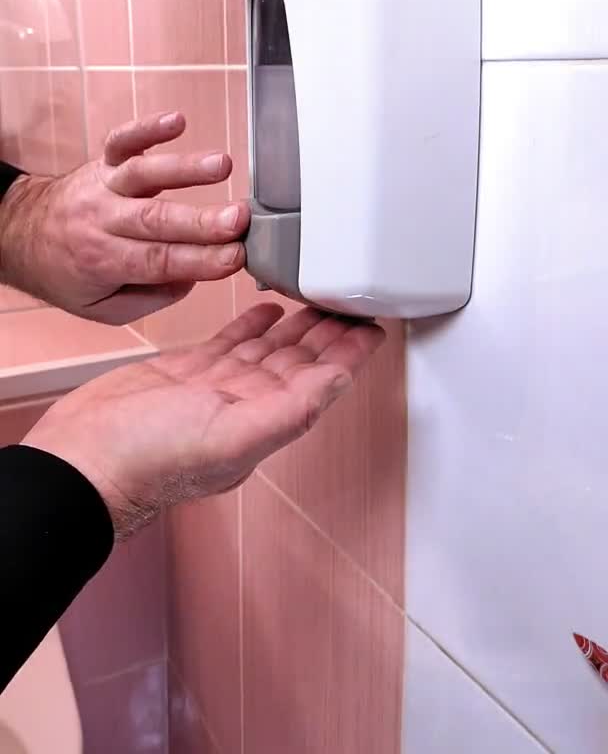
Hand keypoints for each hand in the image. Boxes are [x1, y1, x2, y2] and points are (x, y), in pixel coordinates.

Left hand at [0, 111, 248, 323]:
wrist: (21, 236)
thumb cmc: (69, 273)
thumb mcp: (103, 308)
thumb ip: (150, 298)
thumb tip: (192, 277)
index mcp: (105, 261)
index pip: (159, 262)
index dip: (200, 260)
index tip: (235, 257)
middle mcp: (104, 221)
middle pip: (157, 220)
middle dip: (202, 221)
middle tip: (238, 220)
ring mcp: (105, 186)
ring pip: (145, 175)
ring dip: (185, 169)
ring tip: (222, 166)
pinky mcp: (104, 161)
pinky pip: (123, 140)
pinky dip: (148, 128)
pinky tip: (177, 121)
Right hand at [23, 305, 384, 539]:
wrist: (83, 458)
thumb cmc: (147, 461)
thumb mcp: (229, 437)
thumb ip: (288, 410)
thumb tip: (337, 383)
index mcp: (263, 424)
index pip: (319, 381)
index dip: (348, 354)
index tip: (372, 326)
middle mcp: (245, 406)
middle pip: (299, 360)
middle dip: (328, 331)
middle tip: (350, 299)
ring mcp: (215, 388)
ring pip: (268, 349)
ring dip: (296, 325)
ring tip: (318, 298)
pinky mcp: (187, 372)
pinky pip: (230, 342)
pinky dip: (251, 324)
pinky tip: (267, 310)